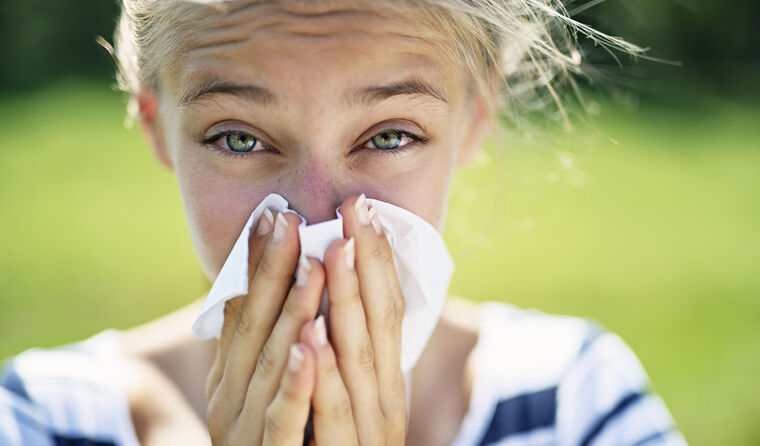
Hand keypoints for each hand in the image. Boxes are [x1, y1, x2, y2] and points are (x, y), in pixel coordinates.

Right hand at [204, 208, 324, 444]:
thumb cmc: (264, 439)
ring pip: (273, 364)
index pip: (242, 310)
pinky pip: (285, 418)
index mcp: (230, 376)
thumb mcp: (250, 389)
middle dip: (273, 272)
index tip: (274, 215)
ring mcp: (248, 428)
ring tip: (313, 265)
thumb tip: (250, 288)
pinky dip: (297, 381)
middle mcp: (232, 398)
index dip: (257, 264)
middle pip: (255, 327)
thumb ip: (253, 345)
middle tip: (291, 220)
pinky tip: (312, 344)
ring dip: (292, 313)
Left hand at [298, 194, 407, 444]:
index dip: (378, 260)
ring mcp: (366, 430)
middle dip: (366, 265)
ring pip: (358, 361)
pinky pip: (331, 416)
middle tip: (355, 210)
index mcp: (382, 378)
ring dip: (346, 305)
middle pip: (378, 324)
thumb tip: (331, 294)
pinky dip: (323, 377)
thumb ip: (346, 349)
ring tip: (331, 253)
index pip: (385, 310)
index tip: (364, 211)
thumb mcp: (346, 393)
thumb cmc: (330, 444)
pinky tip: (311, 340)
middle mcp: (383, 399)